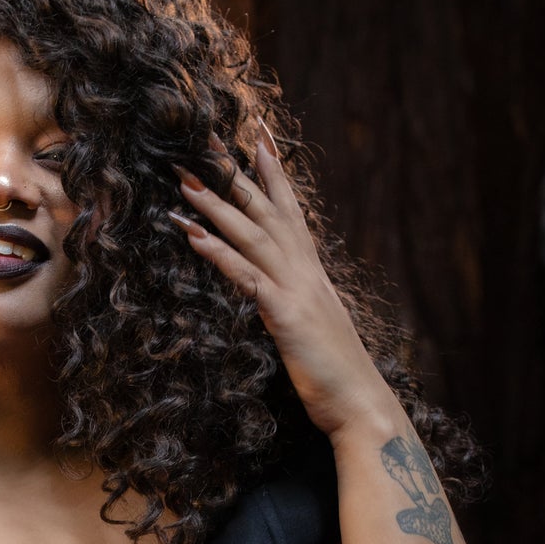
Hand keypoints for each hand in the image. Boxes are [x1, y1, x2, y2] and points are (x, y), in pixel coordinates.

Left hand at [170, 124, 398, 442]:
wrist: (361, 406)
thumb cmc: (337, 376)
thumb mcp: (314, 330)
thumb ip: (298, 306)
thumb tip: (283, 297)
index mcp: (313, 274)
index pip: (291, 212)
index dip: (274, 174)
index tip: (258, 139)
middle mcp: (306, 273)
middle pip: (266, 211)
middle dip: (234, 173)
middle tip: (205, 138)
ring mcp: (297, 291)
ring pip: (252, 235)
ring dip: (215, 205)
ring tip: (183, 179)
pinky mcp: (286, 316)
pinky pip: (247, 277)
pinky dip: (219, 253)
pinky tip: (193, 235)